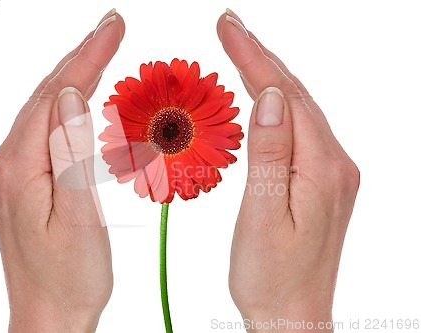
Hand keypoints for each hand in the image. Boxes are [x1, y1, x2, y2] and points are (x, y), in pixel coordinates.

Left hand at [0, 9, 124, 332]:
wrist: (48, 317)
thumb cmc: (69, 277)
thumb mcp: (79, 216)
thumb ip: (72, 152)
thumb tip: (72, 97)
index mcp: (19, 168)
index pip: (56, 96)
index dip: (87, 58)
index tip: (113, 28)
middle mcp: (7, 164)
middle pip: (46, 96)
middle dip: (80, 57)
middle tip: (111, 27)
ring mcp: (11, 172)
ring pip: (44, 111)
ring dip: (73, 78)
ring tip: (99, 51)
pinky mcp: (22, 181)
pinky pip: (44, 132)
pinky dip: (65, 106)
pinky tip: (79, 98)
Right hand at [218, 9, 358, 331]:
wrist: (293, 316)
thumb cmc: (272, 277)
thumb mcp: (264, 217)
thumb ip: (269, 154)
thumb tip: (268, 98)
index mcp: (322, 169)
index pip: (284, 97)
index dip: (254, 58)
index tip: (227, 27)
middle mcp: (334, 164)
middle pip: (295, 96)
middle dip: (260, 57)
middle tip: (230, 25)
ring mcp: (330, 172)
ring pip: (297, 111)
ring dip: (268, 78)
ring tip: (241, 50)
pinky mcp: (320, 182)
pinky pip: (297, 131)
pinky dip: (276, 106)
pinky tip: (261, 99)